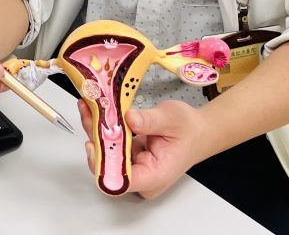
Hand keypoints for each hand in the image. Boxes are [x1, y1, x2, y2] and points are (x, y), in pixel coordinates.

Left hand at [79, 99, 209, 198]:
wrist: (198, 131)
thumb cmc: (189, 130)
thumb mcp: (171, 118)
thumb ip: (148, 120)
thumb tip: (128, 119)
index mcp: (155, 175)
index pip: (122, 181)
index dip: (103, 165)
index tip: (93, 143)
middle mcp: (142, 177)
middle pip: (109, 166)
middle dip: (96, 139)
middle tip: (90, 113)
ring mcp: (135, 168)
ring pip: (107, 154)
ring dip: (96, 131)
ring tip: (90, 108)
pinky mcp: (130, 157)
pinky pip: (111, 145)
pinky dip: (103, 129)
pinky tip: (97, 112)